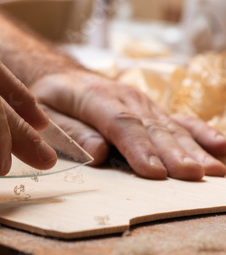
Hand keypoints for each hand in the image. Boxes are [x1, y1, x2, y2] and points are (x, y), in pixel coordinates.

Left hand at [30, 71, 225, 180]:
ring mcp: (142, 102)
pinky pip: (179, 121)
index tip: (154, 172)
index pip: (120, 124)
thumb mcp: (46, 115)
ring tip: (212, 170)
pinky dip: (201, 133)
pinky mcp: (152, 110)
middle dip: (173, 153)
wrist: (63, 77)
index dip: (138, 148)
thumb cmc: (51, 100)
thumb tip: (98, 154)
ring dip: (193, 149)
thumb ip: (71, 133)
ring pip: (170, 126)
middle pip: (152, 128)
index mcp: (94, 96)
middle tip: (192, 176)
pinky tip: (221, 147)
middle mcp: (125, 97)